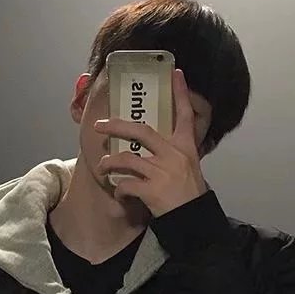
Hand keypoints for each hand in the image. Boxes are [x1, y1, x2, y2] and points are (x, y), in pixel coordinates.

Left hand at [93, 69, 207, 216]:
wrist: (195, 220)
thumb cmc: (190, 195)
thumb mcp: (189, 167)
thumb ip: (174, 154)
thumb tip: (155, 147)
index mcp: (185, 147)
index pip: (184, 115)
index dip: (180, 93)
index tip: (176, 73)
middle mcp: (174, 155)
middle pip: (141, 131)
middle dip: (117, 126)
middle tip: (100, 125)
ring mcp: (162, 172)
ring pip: (126, 159)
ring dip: (109, 163)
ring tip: (102, 167)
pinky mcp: (151, 190)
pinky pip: (125, 184)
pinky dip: (119, 189)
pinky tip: (119, 193)